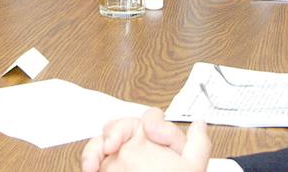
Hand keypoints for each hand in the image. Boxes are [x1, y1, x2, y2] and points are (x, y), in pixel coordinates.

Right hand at [81, 108, 209, 171]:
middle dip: (115, 130)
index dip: (151, 122)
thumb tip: (199, 123)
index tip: (151, 133)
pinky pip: (91, 157)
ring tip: (98, 158)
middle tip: (113, 144)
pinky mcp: (105, 169)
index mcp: (159, 144)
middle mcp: (138, 149)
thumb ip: (198, 145)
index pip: (151, 120)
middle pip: (121, 125)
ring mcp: (120, 160)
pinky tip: (91, 167)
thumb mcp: (191, 169)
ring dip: (97, 146)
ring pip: (102, 139)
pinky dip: (88, 159)